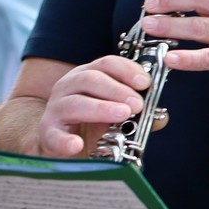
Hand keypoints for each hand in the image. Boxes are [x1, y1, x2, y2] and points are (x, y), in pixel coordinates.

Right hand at [36, 55, 152, 157]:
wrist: (56, 142)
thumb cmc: (88, 124)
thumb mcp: (114, 115)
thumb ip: (137, 113)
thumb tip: (161, 117)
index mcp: (87, 76)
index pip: (107, 64)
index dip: (127, 70)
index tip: (145, 82)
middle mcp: (69, 87)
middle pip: (91, 79)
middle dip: (118, 90)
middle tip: (137, 104)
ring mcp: (56, 109)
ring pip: (76, 103)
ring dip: (101, 108)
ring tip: (122, 114)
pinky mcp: (48, 133)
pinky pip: (54, 136)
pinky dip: (65, 141)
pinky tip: (77, 145)